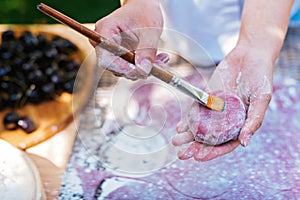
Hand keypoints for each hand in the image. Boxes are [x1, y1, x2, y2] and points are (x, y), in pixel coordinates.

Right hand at [92, 0, 162, 79]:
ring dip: (144, 69)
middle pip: (114, 66)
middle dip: (137, 69)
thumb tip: (143, 71)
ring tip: (161, 59)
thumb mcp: (150, 30)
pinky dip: (144, 66)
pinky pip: (130, 68)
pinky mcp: (118, 57)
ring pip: (123, 70)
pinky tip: (159, 59)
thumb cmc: (145, 12)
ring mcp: (110, 51)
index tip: (139, 71)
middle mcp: (103, 42)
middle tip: (158, 66)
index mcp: (105, 29)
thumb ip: (147, 50)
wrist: (144, 8)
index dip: (121, 68)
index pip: (105, 57)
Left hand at [172, 43, 272, 160]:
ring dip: (188, 136)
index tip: (199, 157)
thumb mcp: (262, 98)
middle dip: (195, 147)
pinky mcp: (207, 98)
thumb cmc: (260, 77)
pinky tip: (179, 127)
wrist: (249, 54)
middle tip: (182, 155)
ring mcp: (215, 109)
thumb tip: (244, 143)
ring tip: (176, 142)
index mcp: (241, 124)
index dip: (213, 152)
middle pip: (210, 138)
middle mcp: (227, 120)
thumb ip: (254, 120)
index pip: (225, 144)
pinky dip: (187, 120)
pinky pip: (195, 111)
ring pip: (200, 127)